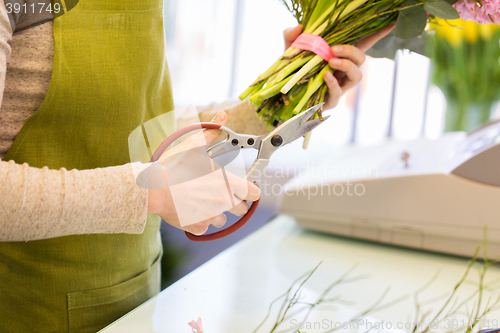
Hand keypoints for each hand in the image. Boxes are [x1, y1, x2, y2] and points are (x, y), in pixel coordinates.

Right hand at [146, 111, 260, 234]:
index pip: (253, 193)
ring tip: (200, 201)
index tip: (245, 188)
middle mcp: (223, 202)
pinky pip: (205, 228)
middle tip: (219, 194)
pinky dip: (199, 222)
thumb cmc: (174, 167)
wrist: (154, 188)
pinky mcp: (197, 227)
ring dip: (216, 213)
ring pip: (222, 220)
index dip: (250, 190)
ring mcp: (210, 217)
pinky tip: (189, 210)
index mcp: (228, 183)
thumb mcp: (194, 146)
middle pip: (241, 209)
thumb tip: (222, 118)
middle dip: (234, 203)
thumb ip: (212, 133)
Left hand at [283, 24, 394, 109]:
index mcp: (339, 56)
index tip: (391, 24)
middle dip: (351, 51)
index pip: (362, 44)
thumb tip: (298, 28)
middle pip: (361, 58)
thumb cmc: (291, 71)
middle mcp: (343, 71)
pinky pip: (338, 92)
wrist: (282, 95)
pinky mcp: (331, 100)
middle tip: (333, 49)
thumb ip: (292, 37)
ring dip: (346, 65)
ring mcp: (340, 86)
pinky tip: (325, 76)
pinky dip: (333, 83)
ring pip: (356, 75)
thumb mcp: (290, 51)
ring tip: (331, 61)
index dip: (377, 35)